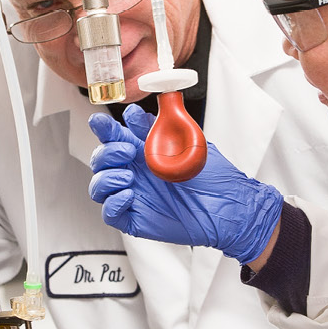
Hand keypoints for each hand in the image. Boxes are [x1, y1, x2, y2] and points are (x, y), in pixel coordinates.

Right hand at [87, 105, 283, 263]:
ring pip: (99, 186)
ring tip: (128, 176)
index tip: (99, 122)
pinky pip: (110, 213)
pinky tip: (129, 195)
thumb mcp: (189, 144)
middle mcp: (136, 172)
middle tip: (126, 150)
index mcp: (145, 152)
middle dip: (106, 152)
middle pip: (101, 160)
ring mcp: (134, 195)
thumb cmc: (214, 177)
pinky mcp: (136, 218)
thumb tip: (139, 110)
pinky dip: (113, 203)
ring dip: (106, 178)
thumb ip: (163, 127)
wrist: (228, 207)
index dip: (104, 129)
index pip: (114, 136)